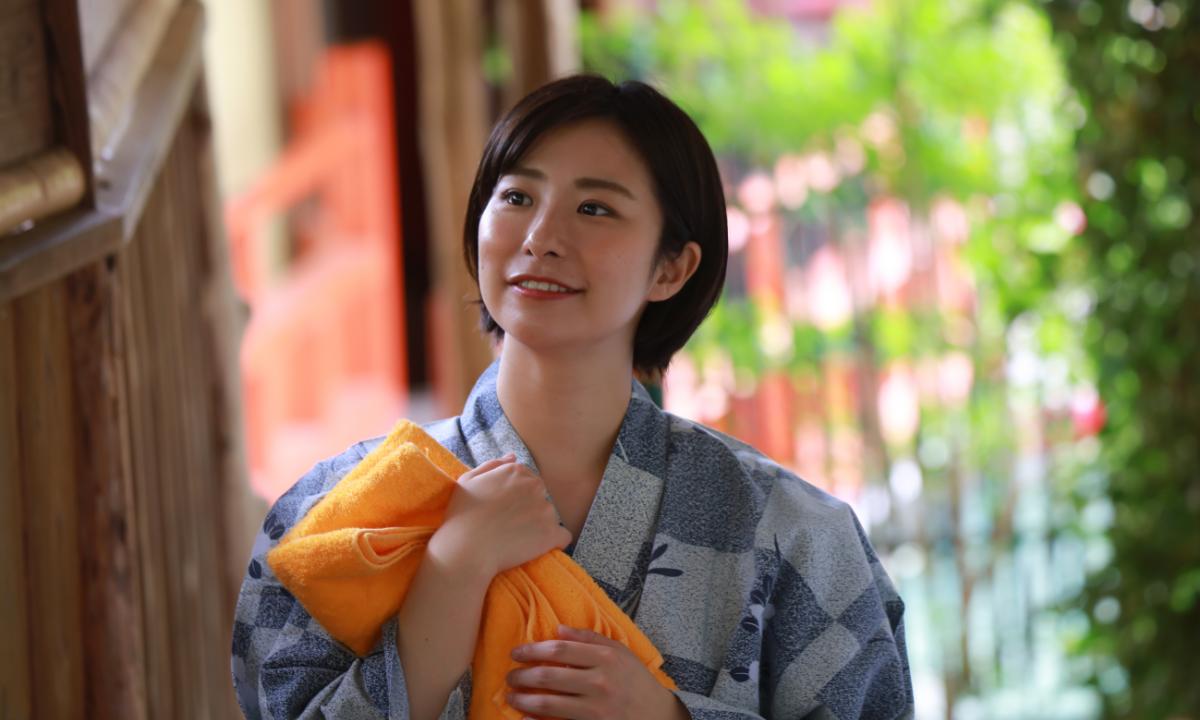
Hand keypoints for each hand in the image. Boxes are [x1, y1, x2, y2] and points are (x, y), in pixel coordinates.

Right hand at [428, 454, 571, 581]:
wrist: (465, 548)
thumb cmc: (461, 515)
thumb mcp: (469, 480)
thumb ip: (494, 465)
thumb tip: (514, 457)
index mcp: (516, 471)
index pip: (527, 480)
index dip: (515, 497)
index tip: (504, 510)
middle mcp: (535, 486)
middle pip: (540, 496)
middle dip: (529, 508)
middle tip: (509, 525)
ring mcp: (545, 510)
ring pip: (549, 517)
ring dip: (538, 526)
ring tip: (516, 539)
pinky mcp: (551, 534)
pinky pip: (563, 537)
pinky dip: (553, 542)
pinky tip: (537, 548)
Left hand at [505, 625, 687, 719]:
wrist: (657, 715)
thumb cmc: (635, 681)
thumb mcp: (619, 652)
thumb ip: (589, 638)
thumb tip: (557, 628)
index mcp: (605, 657)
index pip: (559, 650)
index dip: (532, 650)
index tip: (516, 653)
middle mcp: (599, 681)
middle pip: (549, 676)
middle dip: (522, 676)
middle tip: (510, 676)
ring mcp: (596, 708)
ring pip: (549, 702)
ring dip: (524, 699)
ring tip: (512, 696)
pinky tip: (525, 718)